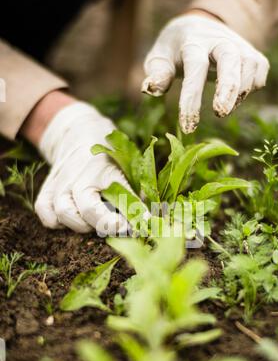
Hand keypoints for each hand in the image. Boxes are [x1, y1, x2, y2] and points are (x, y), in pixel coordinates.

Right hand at [32, 101, 130, 234]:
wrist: (78, 133)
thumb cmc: (109, 155)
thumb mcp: (129, 167)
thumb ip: (137, 193)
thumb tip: (149, 222)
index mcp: (104, 167)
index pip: (118, 196)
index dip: (131, 214)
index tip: (142, 226)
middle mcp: (79, 174)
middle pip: (86, 210)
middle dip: (105, 225)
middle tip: (119, 226)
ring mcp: (60, 181)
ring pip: (63, 213)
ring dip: (81, 225)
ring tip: (95, 222)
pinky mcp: (46, 187)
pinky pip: (45, 211)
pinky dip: (56, 221)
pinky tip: (74, 217)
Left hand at [142, 13, 269, 133]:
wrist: (200, 27)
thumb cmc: (176, 51)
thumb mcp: (160, 58)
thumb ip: (157, 74)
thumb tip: (150, 89)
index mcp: (193, 43)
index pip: (195, 68)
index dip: (192, 98)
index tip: (188, 127)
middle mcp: (220, 41)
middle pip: (230, 58)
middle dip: (228, 87)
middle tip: (220, 114)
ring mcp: (240, 46)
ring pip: (250, 67)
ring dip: (239, 94)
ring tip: (222, 109)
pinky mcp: (253, 55)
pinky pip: (259, 74)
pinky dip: (250, 90)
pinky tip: (234, 98)